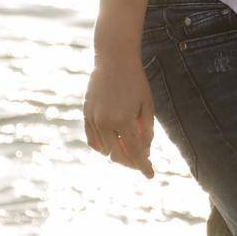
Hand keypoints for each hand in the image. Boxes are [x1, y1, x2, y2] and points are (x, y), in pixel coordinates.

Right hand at [82, 55, 155, 178]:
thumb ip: (147, 129)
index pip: (136, 152)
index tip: (150, 175)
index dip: (144, 166)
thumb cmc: (135, 81)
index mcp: (124, 120)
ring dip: (117, 154)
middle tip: (141, 162)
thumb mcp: (147, 104)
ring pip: (105, 150)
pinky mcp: (86, 115)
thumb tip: (144, 151)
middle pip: (118, 155)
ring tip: (130, 149)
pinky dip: (102, 147)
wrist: (114, 60)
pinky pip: (92, 140)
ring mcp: (94, 119)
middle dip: (131, 162)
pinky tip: (112, 147)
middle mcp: (106, 122)